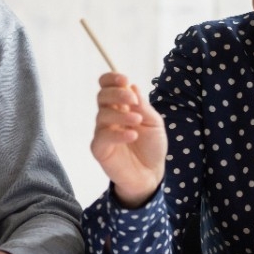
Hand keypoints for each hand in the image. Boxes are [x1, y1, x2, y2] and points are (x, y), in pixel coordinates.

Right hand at [90, 72, 165, 207]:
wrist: (151, 174)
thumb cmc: (152, 147)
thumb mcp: (154, 123)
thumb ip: (143, 106)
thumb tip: (132, 86)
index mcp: (121, 106)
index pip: (107, 86)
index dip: (111, 79)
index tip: (124, 79)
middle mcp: (109, 117)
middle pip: (102, 96)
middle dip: (116, 93)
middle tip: (132, 99)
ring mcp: (103, 132)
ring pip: (102, 115)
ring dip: (121, 115)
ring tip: (137, 121)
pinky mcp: (99, 149)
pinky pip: (102, 137)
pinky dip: (117, 134)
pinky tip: (132, 136)